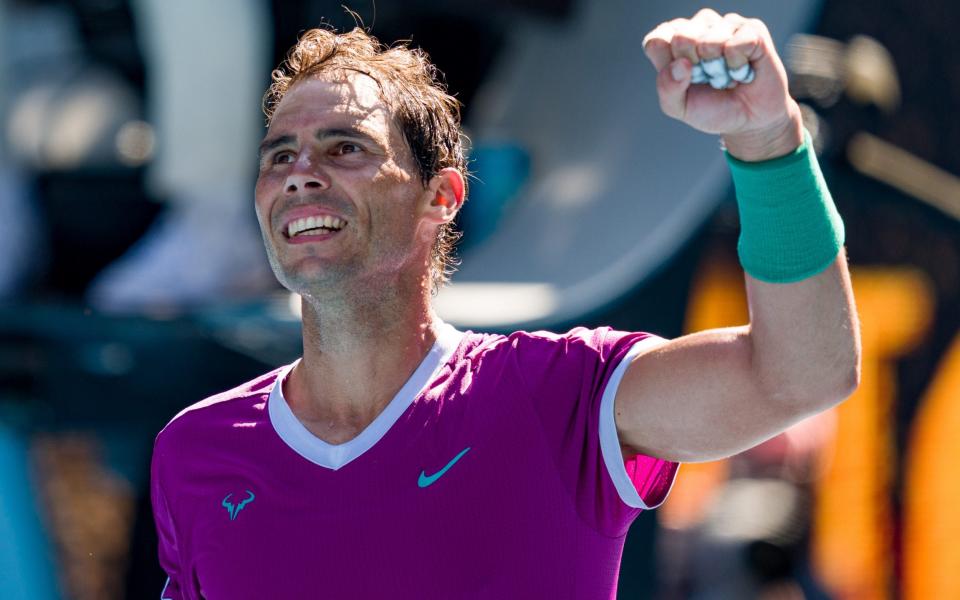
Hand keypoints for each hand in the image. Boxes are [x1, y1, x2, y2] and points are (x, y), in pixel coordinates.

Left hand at [642, 9, 803, 160]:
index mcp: (673, 41)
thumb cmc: (712, 109)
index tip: (682, 80)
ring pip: (708, 41)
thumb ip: (667, 88)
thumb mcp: (680, 106)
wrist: (750, 120)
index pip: (656, 41)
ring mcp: (725, 25)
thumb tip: (681, 64)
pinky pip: (736, 45)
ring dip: (717, 69)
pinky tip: (743, 70)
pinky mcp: (752, 29)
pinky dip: (737, 67)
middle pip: (680, 38)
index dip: (667, 65)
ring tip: (727, 75)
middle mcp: (698, 27)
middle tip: (708, 78)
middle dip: (693, 69)